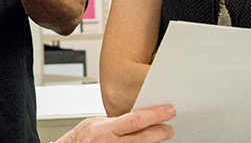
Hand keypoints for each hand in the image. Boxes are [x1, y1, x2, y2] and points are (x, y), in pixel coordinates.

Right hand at [56, 105, 175, 142]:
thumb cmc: (81, 139)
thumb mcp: (96, 123)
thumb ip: (117, 121)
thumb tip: (138, 117)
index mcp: (105, 130)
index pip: (136, 120)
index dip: (155, 115)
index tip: (168, 110)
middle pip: (144, 138)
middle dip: (161, 132)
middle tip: (169, 128)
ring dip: (154, 142)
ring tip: (160, 135)